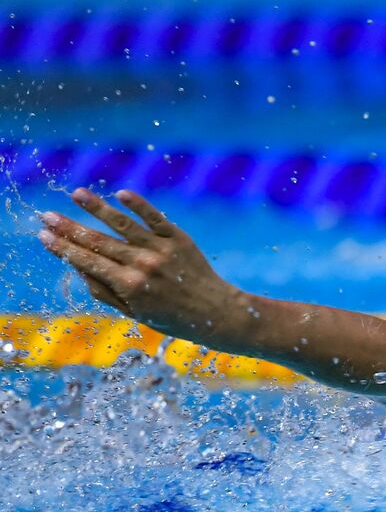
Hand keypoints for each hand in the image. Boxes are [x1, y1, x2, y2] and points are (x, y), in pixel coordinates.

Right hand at [39, 188, 246, 339]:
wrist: (216, 313)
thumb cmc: (172, 318)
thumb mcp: (135, 313)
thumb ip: (105, 292)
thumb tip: (79, 268)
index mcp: (129, 286)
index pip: (87, 262)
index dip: (63, 248)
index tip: (43, 236)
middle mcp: (143, 265)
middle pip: (99, 241)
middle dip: (69, 227)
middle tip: (47, 215)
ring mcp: (162, 249)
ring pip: (123, 224)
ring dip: (97, 208)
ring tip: (76, 194)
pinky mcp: (179, 238)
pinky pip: (155, 218)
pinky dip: (139, 204)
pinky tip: (121, 193)